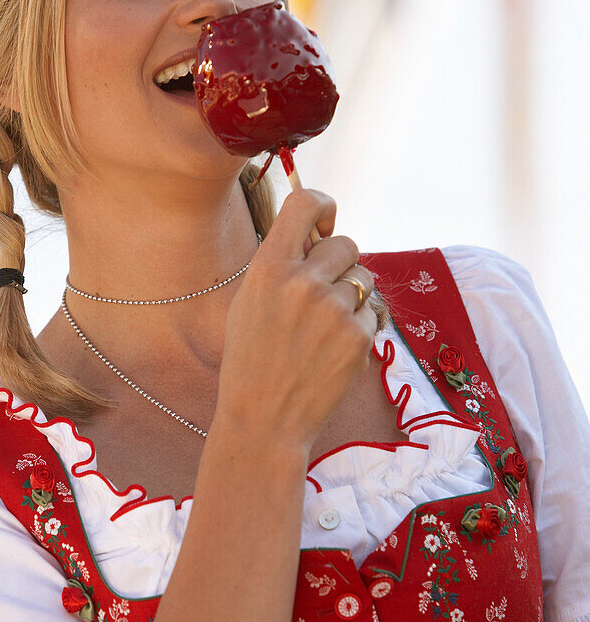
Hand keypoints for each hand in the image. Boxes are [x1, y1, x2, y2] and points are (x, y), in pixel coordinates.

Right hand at [217, 189, 376, 449]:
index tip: (325, 224)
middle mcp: (303, 281)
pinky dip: (358, 329)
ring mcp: (334, 309)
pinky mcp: (358, 335)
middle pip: (346, 243)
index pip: (304, 203)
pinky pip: (372, 313)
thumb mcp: (249, 301)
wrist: (264, 418)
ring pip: (363, 279)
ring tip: (324, 330)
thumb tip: (315, 235)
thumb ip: (280, 264)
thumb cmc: (251, 359)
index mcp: (269, 266)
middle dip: (340, 264)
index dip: (322, 205)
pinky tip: (332, 352)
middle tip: (323, 295)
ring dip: (351, 298)